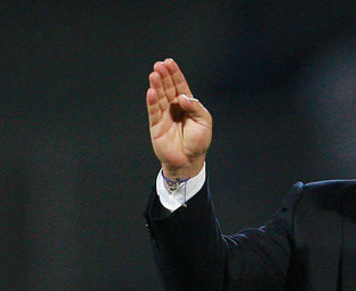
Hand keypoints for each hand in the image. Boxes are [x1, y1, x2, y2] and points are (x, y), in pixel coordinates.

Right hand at [146, 58, 211, 179]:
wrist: (189, 161)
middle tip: (159, 65)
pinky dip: (151, 101)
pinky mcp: (156, 126)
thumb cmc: (199, 143)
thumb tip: (181, 97)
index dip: (175, 74)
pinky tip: (150, 91)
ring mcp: (164, 116)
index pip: (180, 86)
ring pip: (159, 97)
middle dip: (164, 76)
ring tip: (154, 74)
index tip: (169, 62)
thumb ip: (196, 107)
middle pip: (167, 88)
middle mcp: (174, 108)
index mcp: (186, 105)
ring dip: (156, 85)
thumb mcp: (204, 122)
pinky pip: (153, 111)